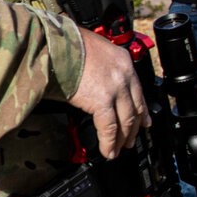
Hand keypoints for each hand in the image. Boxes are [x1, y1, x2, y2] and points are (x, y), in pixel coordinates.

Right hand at [70, 31, 145, 159]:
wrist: (52, 44)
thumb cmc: (62, 45)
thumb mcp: (91, 52)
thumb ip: (99, 69)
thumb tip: (93, 87)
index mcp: (122, 59)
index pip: (137, 89)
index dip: (141, 109)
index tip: (144, 121)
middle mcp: (123, 73)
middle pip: (134, 107)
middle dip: (133, 128)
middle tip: (130, 140)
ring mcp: (115, 87)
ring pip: (125, 120)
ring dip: (122, 138)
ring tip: (118, 149)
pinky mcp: (102, 100)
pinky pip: (109, 127)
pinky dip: (108, 142)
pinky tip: (108, 151)